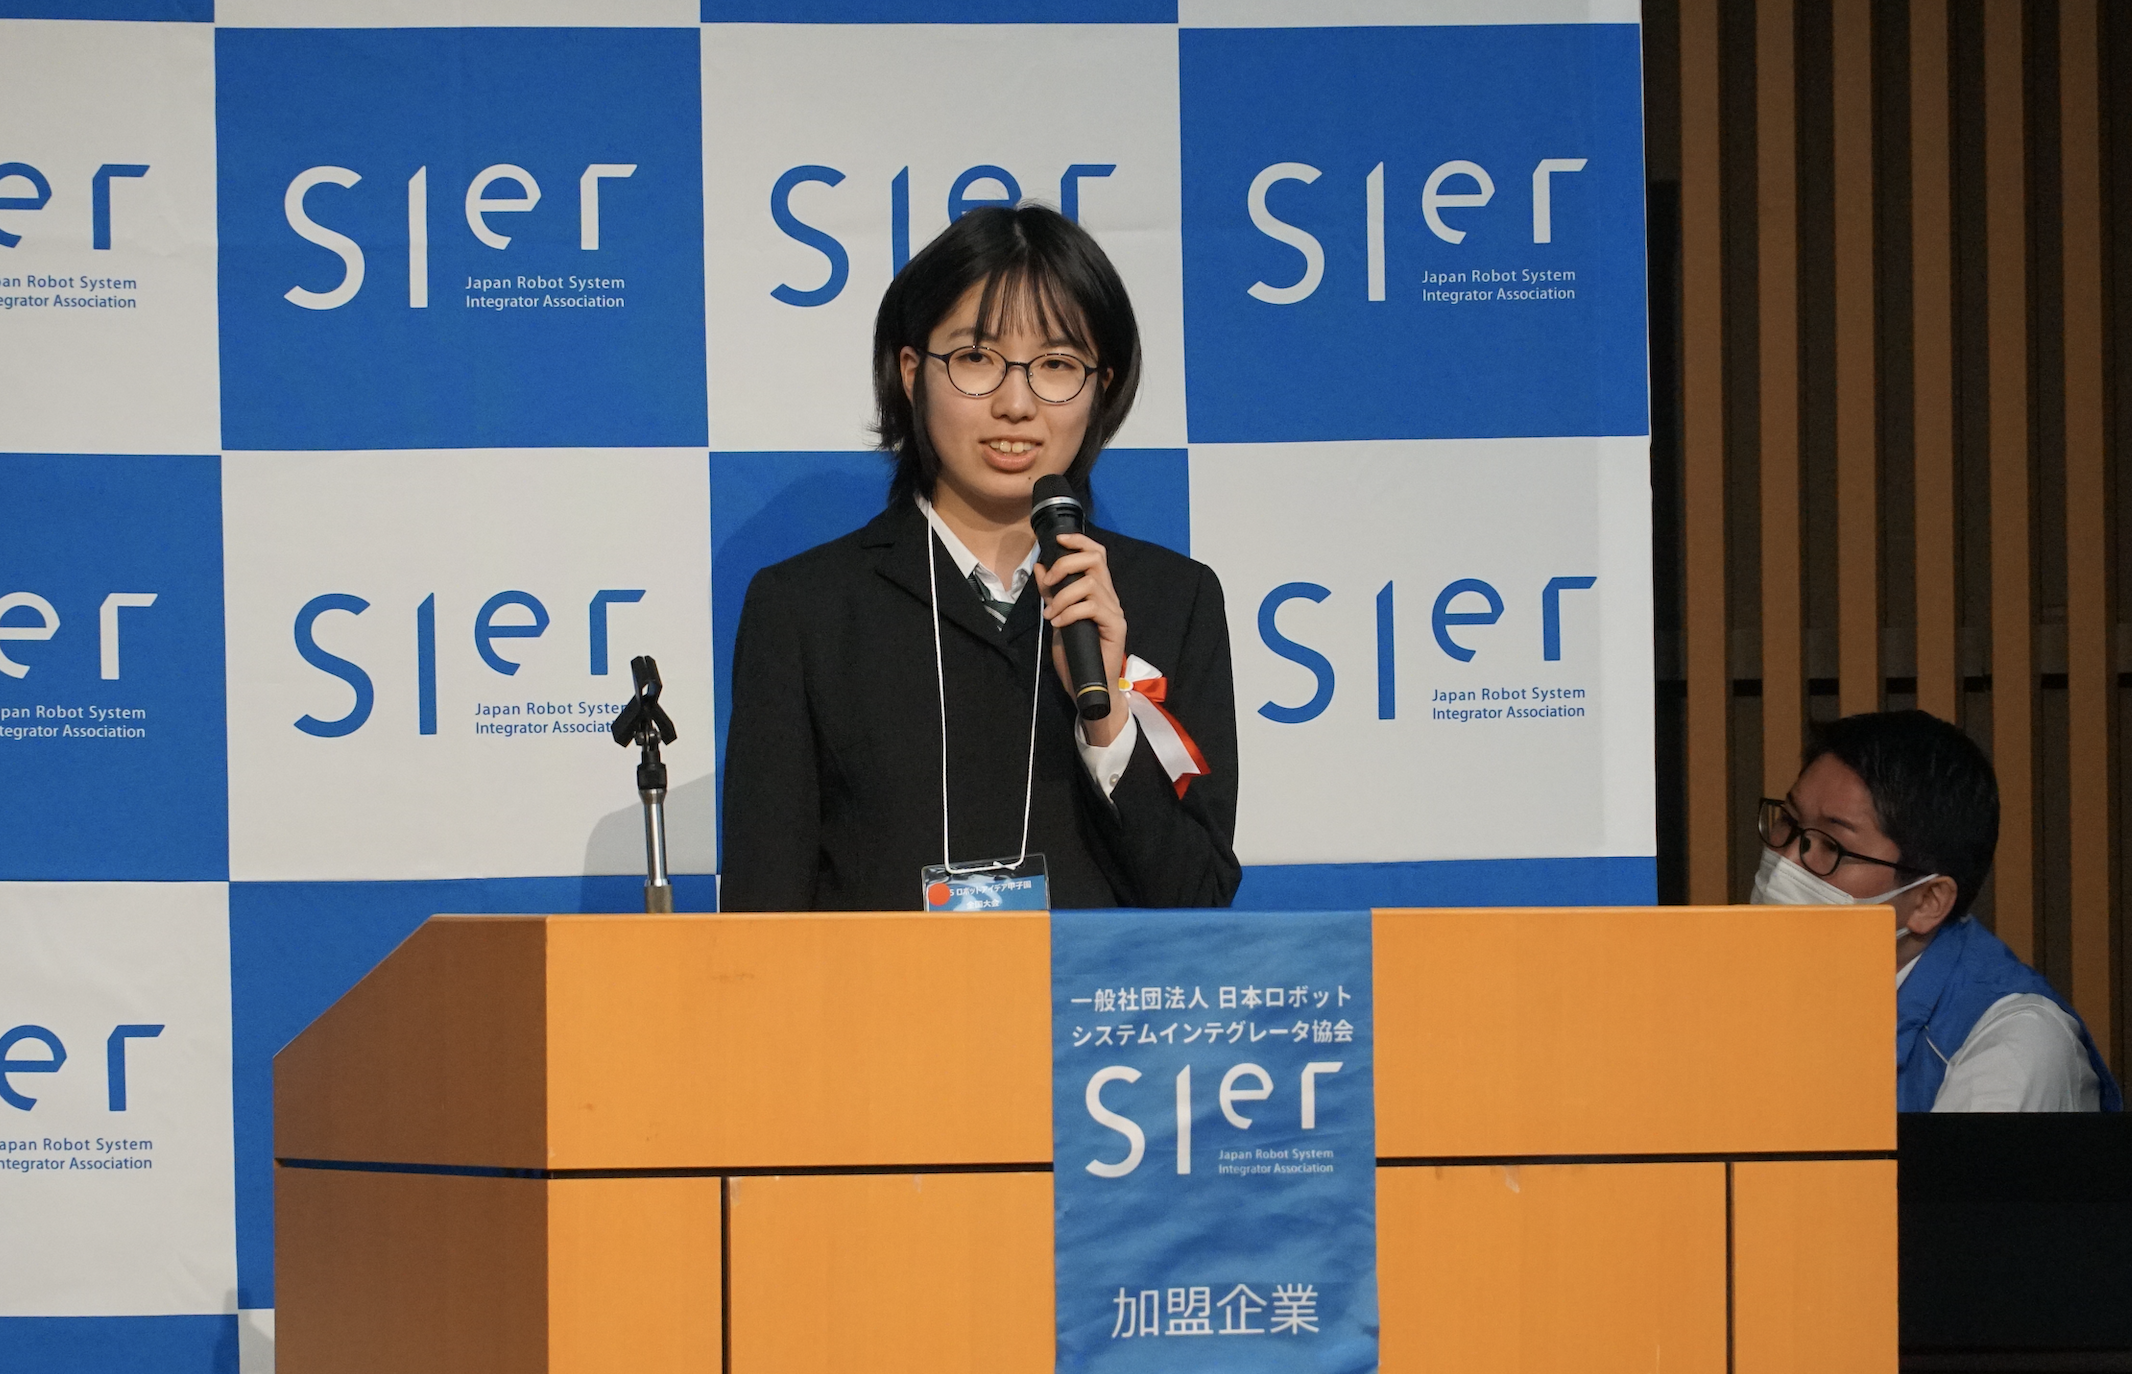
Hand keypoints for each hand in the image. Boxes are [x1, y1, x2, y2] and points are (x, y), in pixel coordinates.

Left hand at [1036, 531, 1130, 745]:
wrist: (1089, 685)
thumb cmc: (1076, 653)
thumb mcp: (1057, 617)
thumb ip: (1051, 593)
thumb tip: (1040, 567)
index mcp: (1098, 591)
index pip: (1096, 554)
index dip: (1078, 541)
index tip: (1057, 540)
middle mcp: (1109, 596)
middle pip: (1094, 560)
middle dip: (1066, 564)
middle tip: (1049, 583)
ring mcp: (1114, 611)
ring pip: (1089, 584)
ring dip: (1063, 596)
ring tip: (1051, 614)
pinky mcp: (1115, 626)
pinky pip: (1091, 607)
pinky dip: (1069, 612)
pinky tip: (1059, 624)